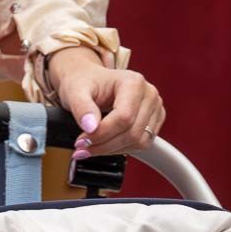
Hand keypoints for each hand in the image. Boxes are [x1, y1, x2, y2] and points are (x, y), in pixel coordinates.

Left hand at [47, 46, 165, 158]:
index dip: (102, 134)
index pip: (124, 117)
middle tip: (83, 147)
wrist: (89, 81)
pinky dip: (121, 149)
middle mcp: (148, 95)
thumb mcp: (76, 91)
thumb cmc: (84, 82)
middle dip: (105, 145)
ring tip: (92, 147)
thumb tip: (91, 127)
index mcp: (133, 82)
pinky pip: (141, 145)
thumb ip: (82, 107)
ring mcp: (154, 109)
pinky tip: (105, 143)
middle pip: (132, 133)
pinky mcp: (154, 122)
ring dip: (112, 150)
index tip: (82, 141)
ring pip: (138, 143)